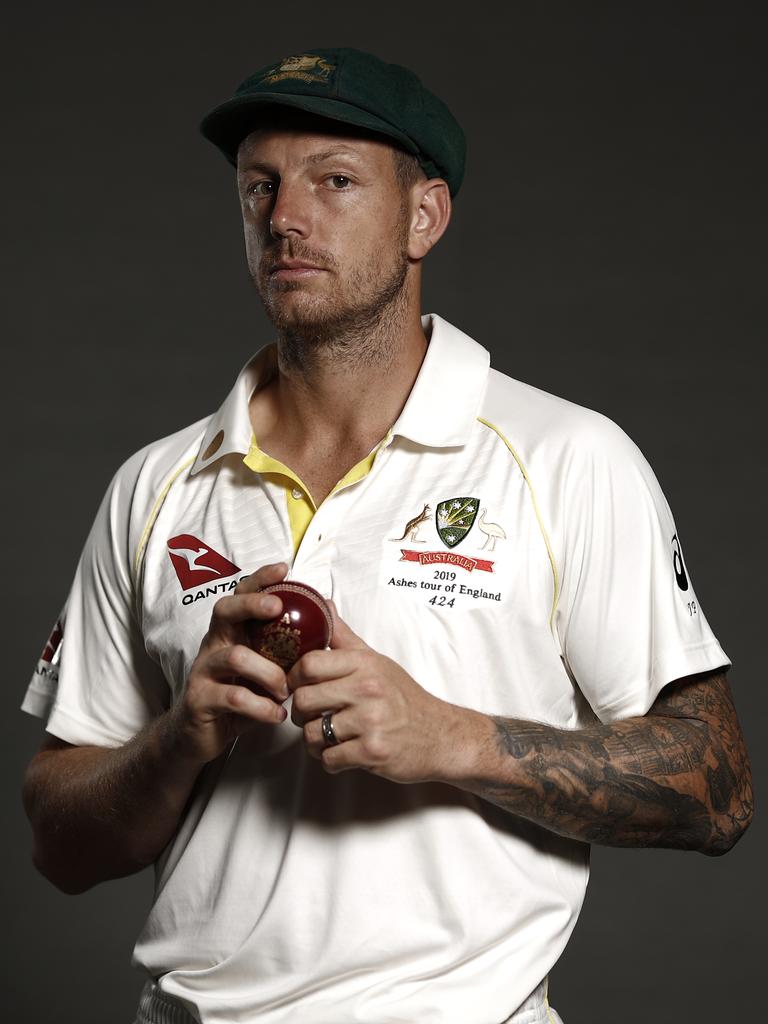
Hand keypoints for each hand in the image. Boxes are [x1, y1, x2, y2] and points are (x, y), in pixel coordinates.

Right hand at [169, 561, 290, 765]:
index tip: (283, 569)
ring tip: (286, 691)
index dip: (259, 579)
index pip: (240, 595)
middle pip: (224, 611)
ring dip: (269, 673)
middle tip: (277, 608)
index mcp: (230, 633)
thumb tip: (328, 615)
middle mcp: (213, 645)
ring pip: (235, 657)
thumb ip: (287, 647)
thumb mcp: (263, 668)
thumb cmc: (238, 695)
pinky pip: (234, 697)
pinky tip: (276, 715)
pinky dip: (262, 707)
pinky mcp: (200, 700)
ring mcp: (203, 671)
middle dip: (252, 604)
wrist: (197, 736)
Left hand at [288, 604, 461, 782]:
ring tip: (325, 738)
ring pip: (312, 733)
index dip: (294, 677)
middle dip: (300, 713)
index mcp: (365, 665)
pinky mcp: (372, 751)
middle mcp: (367, 689)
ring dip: (313, 741)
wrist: (441, 735)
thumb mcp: (377, 661)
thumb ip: (344, 636)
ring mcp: (370, 721)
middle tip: (310, 716)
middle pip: (304, 699)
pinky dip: (329, 760)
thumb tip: (323, 604)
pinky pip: (329, 759)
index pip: (308, 664)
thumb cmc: (404, 698)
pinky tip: (340, 753)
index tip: (297, 686)